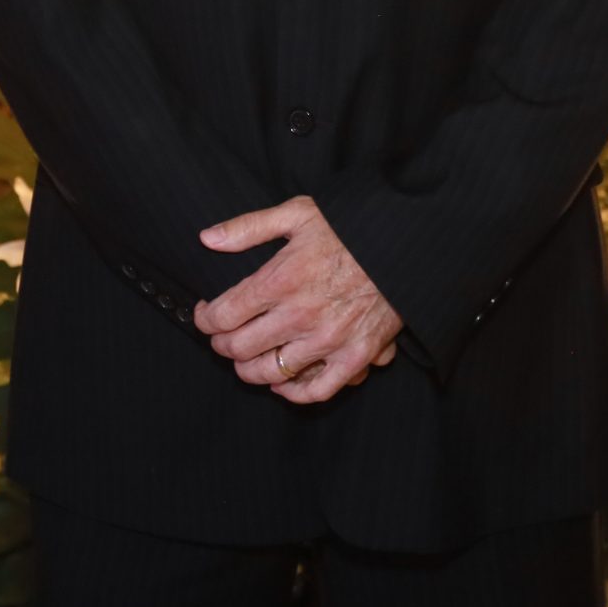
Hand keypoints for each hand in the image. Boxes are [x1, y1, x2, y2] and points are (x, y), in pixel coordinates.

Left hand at [195, 195, 402, 404]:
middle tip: (222, 337)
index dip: (205, 319)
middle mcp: (300, 314)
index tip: (206, 314)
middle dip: (221, 345)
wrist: (402, 244)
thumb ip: (249, 227)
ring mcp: (328, 340)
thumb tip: (208, 239)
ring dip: (249, 369)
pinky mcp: (354, 356)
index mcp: (281, 279)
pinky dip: (293, 392)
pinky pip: (316, 391)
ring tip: (246, 358)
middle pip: (239, 348)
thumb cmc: (349, 227)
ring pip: (269, 372)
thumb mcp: (297, 214)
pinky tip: (281, 382)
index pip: (222, 315)